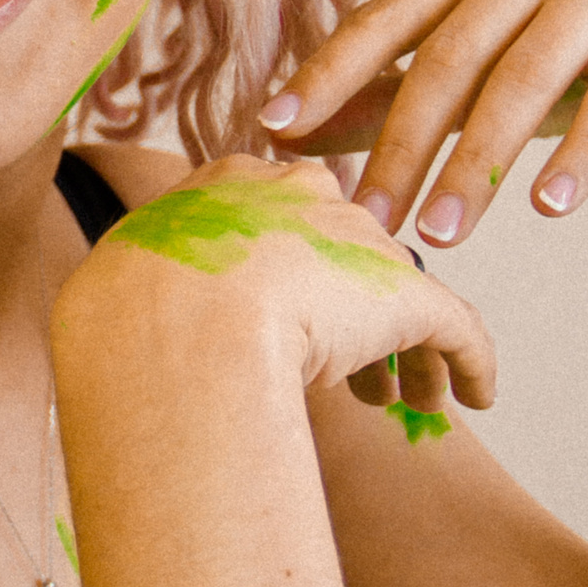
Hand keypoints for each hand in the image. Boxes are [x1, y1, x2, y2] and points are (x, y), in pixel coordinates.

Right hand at [56, 156, 495, 418]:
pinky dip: (470, 365)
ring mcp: (358, 240)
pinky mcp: (406, 292)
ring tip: (401, 403)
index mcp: (232, 183)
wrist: (173, 318)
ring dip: (404, 352)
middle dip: (356, 314)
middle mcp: (306, 197)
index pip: (286, 222)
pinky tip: (475, 399)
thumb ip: (142, 299)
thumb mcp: (122, 289)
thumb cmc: (127, 316)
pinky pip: (456, 330)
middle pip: (351, 253)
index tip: (292, 323)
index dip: (295, 278)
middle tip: (354, 375)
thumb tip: (111, 345)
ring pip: (402, 295)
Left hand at [259, 0, 587, 248]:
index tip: (272, 131)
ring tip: (442, 237)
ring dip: (478, 163)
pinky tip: (547, 207)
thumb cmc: (567, 64)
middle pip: (450, 57)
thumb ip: (384, 97)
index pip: (385, 19)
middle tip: (366, 220)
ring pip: (525, 79)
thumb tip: (280, 135)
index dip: (328, 74)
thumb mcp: (475, 78)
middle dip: (401, 143)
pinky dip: (580, 154)